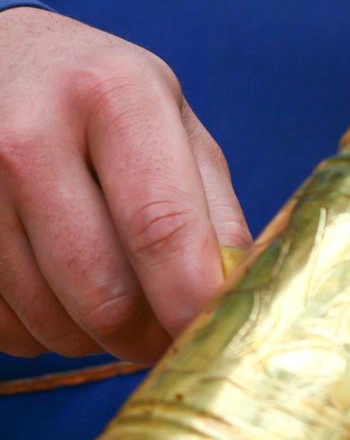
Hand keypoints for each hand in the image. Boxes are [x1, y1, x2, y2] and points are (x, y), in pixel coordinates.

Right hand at [0, 8, 249, 362]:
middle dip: (144, 337)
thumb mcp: (172, 124)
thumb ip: (216, 212)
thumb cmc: (101, 103)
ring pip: (49, 319)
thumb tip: (236, 301)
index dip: (189, 303)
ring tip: (108, 299)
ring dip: (91, 337)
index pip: (161, 227)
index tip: (206, 341)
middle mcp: (29, 135)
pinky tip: (53, 289)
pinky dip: (39, 328)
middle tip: (162, 337)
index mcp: (114, 98)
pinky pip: (2, 324)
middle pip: (103, 292)